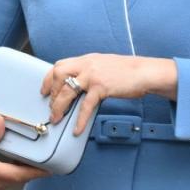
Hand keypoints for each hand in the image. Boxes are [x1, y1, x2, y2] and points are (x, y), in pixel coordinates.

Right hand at [0, 118, 47, 189]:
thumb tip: (0, 121)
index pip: (18, 175)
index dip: (35, 173)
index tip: (50, 170)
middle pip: (21, 178)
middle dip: (36, 171)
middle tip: (51, 160)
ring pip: (17, 180)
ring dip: (27, 172)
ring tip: (40, 161)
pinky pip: (11, 181)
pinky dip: (18, 173)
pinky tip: (23, 163)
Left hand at [41, 54, 177, 134]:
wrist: (144, 72)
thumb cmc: (127, 71)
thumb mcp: (103, 65)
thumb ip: (89, 71)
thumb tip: (78, 84)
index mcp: (86, 60)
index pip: (59, 65)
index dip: (48, 78)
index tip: (44, 90)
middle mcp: (86, 65)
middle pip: (58, 75)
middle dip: (51, 93)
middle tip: (51, 106)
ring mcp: (93, 75)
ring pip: (67, 91)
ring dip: (59, 107)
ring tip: (57, 119)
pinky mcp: (101, 87)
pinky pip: (85, 106)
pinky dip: (79, 119)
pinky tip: (77, 129)